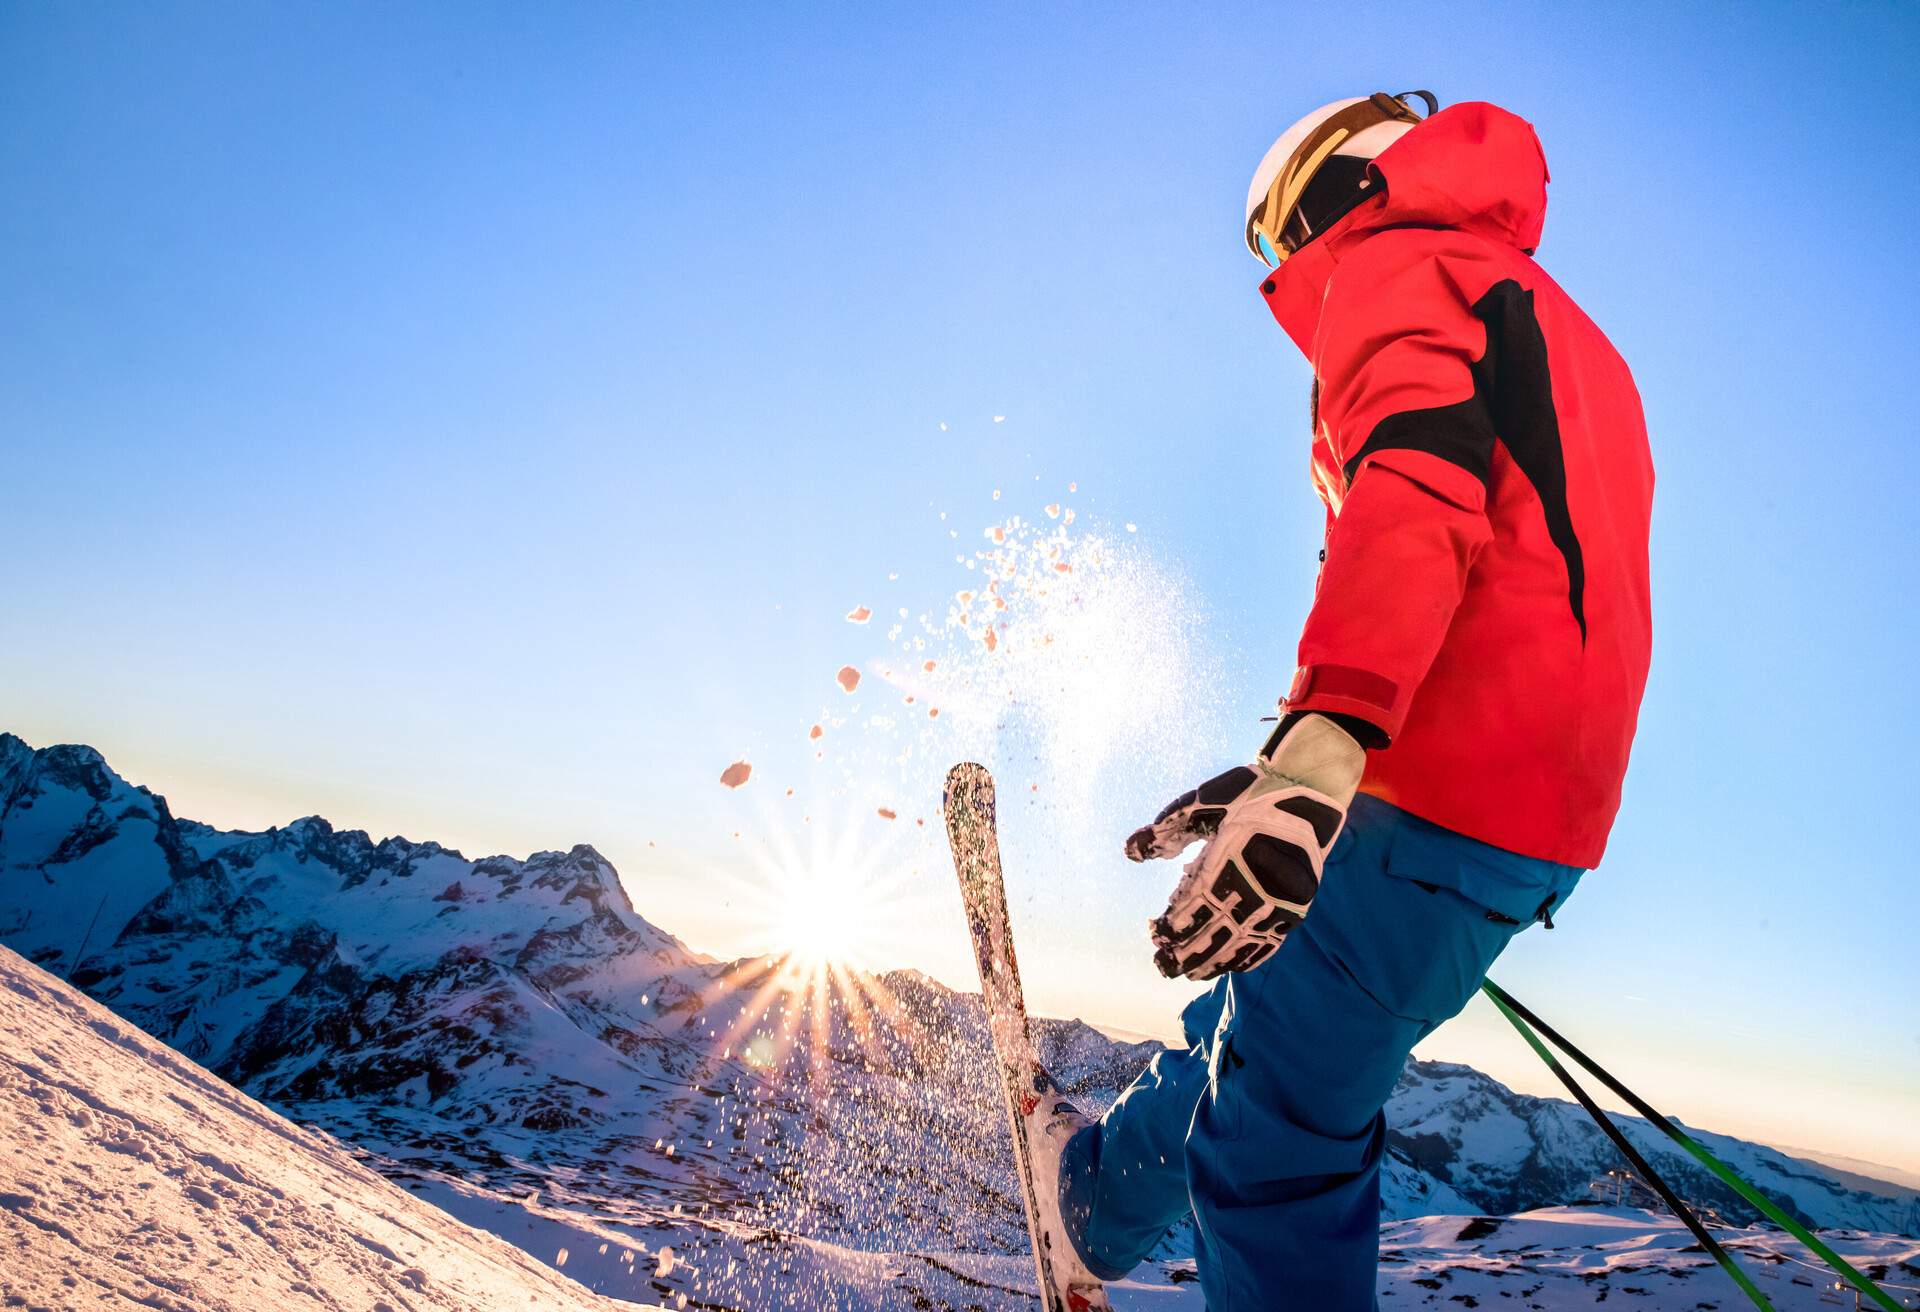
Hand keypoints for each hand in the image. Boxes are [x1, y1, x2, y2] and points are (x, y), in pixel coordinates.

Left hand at [1126, 713, 1365, 979]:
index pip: (1197, 904)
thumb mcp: (1205, 800)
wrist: (1310, 788)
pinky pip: (1271, 941)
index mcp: (1231, 857)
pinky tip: (1232, 966)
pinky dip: (1250, 956)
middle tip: (1164, 967)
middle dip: (1187, 952)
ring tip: (1192, 974)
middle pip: (1217, 930)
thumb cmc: (1251, 792)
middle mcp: (1258, 884)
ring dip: (1215, 961)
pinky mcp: (1297, 906)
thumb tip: (1130, 852)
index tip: (1155, 935)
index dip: (1174, 925)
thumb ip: (1168, 827)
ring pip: (1243, 942)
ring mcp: (1281, 900)